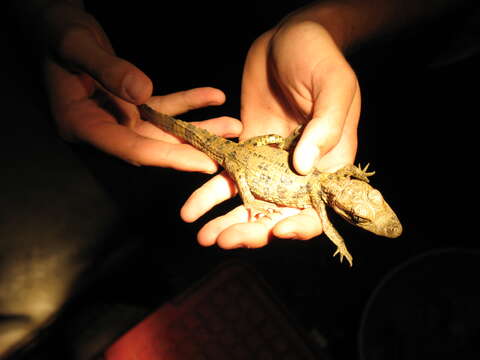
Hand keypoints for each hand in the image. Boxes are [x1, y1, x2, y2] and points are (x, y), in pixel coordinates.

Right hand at [42, 3, 240, 170]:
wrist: (57, 25)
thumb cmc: (58, 34)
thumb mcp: (77, 46)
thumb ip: (108, 70)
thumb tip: (142, 93)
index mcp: (82, 124)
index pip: (131, 148)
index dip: (168, 158)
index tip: (202, 164)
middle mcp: (104, 128)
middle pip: (154, 146)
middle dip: (192, 149)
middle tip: (227, 153)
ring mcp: (119, 118)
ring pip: (165, 130)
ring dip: (199, 128)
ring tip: (232, 126)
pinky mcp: (132, 104)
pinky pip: (166, 107)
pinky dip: (189, 103)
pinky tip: (214, 97)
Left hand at [182, 18, 360, 247]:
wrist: (287, 39)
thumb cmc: (320, 58)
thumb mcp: (334, 86)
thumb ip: (325, 127)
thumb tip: (304, 167)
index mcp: (329, 163)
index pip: (318, 207)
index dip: (300, 225)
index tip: (277, 230)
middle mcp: (299, 171)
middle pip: (278, 213)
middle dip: (252, 230)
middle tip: (224, 239)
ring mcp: (270, 163)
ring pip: (250, 201)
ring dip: (227, 221)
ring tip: (203, 236)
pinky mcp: (246, 150)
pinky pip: (228, 176)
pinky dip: (210, 194)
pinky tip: (192, 209)